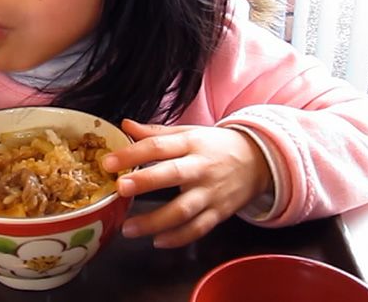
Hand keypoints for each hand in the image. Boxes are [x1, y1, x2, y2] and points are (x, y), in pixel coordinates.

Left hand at [102, 119, 270, 247]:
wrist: (260, 160)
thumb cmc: (216, 146)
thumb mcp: (189, 132)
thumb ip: (156, 133)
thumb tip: (125, 125)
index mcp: (191, 143)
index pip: (159, 146)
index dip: (132, 154)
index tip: (108, 162)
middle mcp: (201, 167)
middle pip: (172, 174)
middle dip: (146, 182)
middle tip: (120, 189)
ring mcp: (211, 192)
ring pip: (184, 210)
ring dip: (155, 221)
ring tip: (128, 228)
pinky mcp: (219, 213)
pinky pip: (198, 229)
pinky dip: (179, 238)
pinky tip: (158, 241)